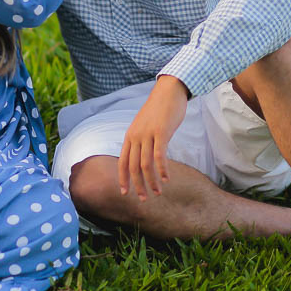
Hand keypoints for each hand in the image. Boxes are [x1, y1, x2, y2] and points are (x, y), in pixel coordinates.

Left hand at [118, 75, 187, 199]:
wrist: (168, 91)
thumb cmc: (159, 110)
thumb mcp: (145, 126)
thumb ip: (142, 139)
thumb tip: (143, 155)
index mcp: (130, 136)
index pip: (122, 162)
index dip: (122, 179)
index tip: (124, 193)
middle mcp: (135, 136)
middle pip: (132, 167)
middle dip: (137, 185)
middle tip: (143, 199)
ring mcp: (147, 134)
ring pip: (145, 164)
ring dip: (151, 181)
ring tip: (158, 193)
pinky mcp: (161, 132)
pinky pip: (159, 155)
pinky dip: (162, 169)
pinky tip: (166, 179)